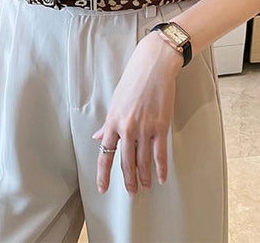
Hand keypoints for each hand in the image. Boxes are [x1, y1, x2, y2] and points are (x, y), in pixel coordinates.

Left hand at [92, 30, 182, 196]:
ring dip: (144, 178)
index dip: (104, 175)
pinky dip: (160, 168)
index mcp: (113, 121)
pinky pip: (160, 153)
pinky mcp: (161, 125)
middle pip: (125, 162)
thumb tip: (98, 137)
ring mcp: (145, 128)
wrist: (153, 66)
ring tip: (145, 188)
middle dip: (128, 181)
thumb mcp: (115, 101)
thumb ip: (108, 123)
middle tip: (131, 193)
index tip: (103, 189)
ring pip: (143, 161)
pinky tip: (160, 178)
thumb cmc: (133, 80)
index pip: (105, 154)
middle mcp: (127, 127)